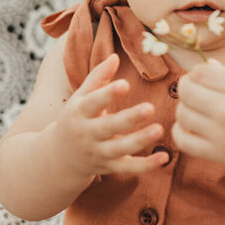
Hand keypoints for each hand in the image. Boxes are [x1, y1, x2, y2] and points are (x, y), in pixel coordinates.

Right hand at [52, 54, 168, 177]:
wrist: (60, 157)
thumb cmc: (76, 118)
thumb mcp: (80, 97)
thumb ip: (98, 77)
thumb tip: (115, 56)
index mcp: (79, 112)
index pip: (93, 102)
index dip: (108, 94)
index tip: (125, 84)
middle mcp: (88, 134)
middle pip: (109, 127)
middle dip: (129, 119)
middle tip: (150, 107)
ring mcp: (99, 152)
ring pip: (120, 149)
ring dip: (140, 140)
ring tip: (159, 129)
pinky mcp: (110, 167)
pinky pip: (129, 168)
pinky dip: (147, 165)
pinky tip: (165, 157)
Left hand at [172, 61, 224, 185]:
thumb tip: (208, 67)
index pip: (201, 71)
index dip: (200, 72)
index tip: (207, 79)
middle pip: (186, 89)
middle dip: (188, 87)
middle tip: (199, 92)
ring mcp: (222, 134)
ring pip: (182, 113)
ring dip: (185, 108)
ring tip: (198, 110)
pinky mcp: (220, 155)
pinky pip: (183, 140)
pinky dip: (181, 131)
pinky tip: (193, 128)